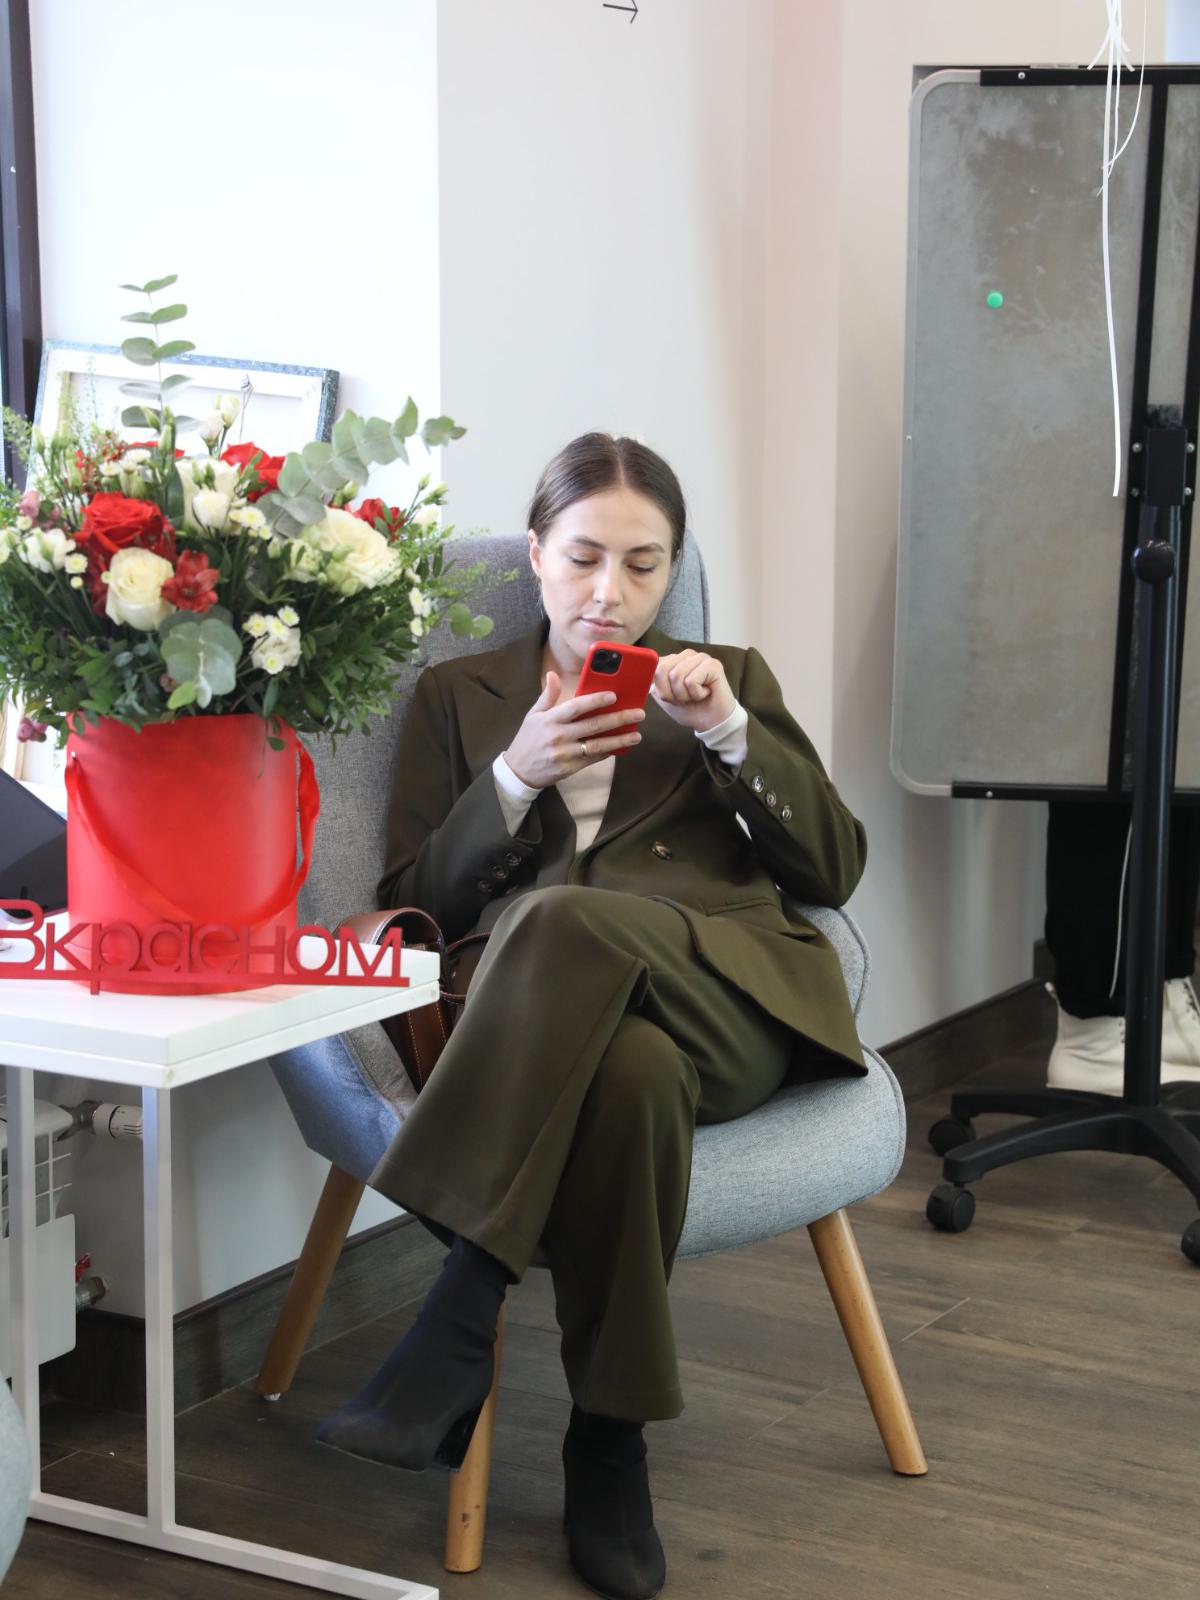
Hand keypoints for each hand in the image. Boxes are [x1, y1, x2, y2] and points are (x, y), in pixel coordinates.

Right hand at [502, 672, 645, 787]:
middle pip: (593, 725)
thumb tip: (552, 674)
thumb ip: (547, 695)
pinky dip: (609, 752)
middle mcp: (558, 735)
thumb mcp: (533, 715)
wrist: (518, 771)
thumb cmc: (528, 739)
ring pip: (598, 745)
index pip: (576, 706)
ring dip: (620, 739)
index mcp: (550, 719)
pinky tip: (622, 746)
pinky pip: (594, 758)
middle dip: (618, 718)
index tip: (613, 695)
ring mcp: (565, 753)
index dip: (596, 700)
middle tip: (638, 713)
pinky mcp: (570, 768)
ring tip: (637, 734)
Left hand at [650, 650, 734, 732]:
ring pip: (677, 675)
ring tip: (696, 696)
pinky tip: (706, 693)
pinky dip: (696, 694)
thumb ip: (654, 683)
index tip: (672, 698)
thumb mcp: (665, 697)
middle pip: (662, 669)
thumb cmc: (690, 709)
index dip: (660, 688)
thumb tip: (642, 675)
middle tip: (685, 698)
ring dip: (684, 695)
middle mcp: (686, 655)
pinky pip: (691, 680)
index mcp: (674, 660)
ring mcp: (700, 657)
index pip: (654, 666)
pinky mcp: (713, 664)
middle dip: (671, 693)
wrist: (712, 723)